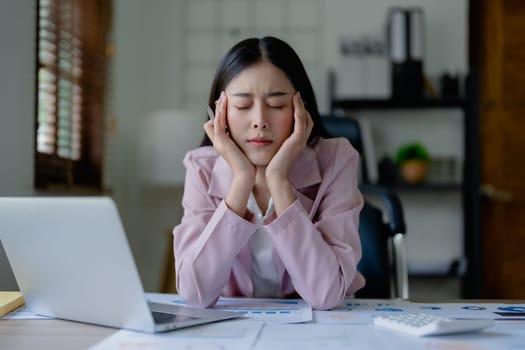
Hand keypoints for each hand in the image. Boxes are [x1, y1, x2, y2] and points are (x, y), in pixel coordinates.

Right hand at [203, 91, 254, 214]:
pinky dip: (221, 113)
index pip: (220, 123)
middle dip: (220, 106)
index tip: (227, 101)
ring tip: (224, 95)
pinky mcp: (222, 141)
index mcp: (224, 142)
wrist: (245, 177)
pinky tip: (225, 103)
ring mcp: (219, 141)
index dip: (221, 112)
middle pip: (216, 119)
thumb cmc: (248, 166)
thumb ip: (244, 142)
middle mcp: (219, 141)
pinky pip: (219, 123)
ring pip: (217, 119)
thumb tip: (250, 135)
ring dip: (220, 106)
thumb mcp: (244, 150)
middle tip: (223, 94)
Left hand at [266, 92, 312, 182]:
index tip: (294, 103)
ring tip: (296, 95)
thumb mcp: (274, 150)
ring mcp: (300, 141)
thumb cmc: (271, 166)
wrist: (274, 176)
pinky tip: (294, 102)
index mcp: (297, 143)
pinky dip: (299, 111)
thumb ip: (274, 142)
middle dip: (303, 107)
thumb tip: (266, 135)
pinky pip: (300, 122)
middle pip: (307, 119)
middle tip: (297, 96)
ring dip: (301, 105)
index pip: (303, 124)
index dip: (300, 113)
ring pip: (305, 118)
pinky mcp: (297, 141)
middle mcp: (301, 141)